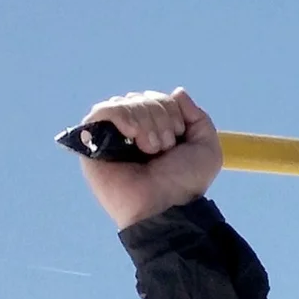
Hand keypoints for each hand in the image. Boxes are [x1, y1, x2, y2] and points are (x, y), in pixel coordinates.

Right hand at [75, 88, 223, 229]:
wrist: (165, 206)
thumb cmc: (185, 184)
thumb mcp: (207, 149)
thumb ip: (198, 118)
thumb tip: (178, 92)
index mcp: (153, 130)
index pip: (157, 98)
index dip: (171, 111)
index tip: (177, 139)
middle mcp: (130, 130)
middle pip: (142, 97)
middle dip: (160, 118)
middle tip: (163, 148)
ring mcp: (110, 135)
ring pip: (126, 102)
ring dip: (146, 123)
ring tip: (150, 149)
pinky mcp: (91, 142)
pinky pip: (103, 111)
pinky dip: (123, 116)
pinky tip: (132, 134)